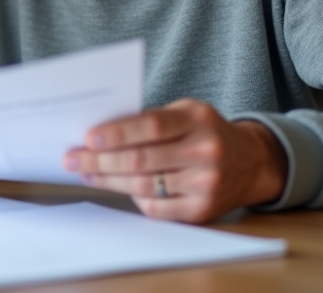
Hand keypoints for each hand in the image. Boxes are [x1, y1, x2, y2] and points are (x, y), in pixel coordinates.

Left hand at [63, 99, 287, 222]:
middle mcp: (206, 152)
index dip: (117, 133)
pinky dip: (132, 196)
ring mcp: (206, 184)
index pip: (151, 126)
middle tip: (72, 159)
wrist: (250, 162)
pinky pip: (156, 206)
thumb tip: (100, 133)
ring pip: (144, 185)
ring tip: (86, 173)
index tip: (87, 137)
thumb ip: (150, 119)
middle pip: (141, 160)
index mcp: (199, 119)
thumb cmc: (205, 131)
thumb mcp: (186, 112)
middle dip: (99, 161)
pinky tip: (117, 187)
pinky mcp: (202, 210)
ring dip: (108, 180)